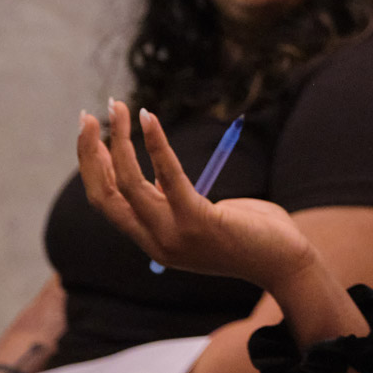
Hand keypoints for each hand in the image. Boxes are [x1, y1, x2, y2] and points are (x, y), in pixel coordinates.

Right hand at [77, 100, 318, 288]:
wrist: (284, 264)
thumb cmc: (251, 235)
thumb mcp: (201, 219)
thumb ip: (175, 202)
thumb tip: (156, 175)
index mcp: (153, 242)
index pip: (106, 202)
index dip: (92, 167)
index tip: (90, 134)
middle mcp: (156, 242)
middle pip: (105, 194)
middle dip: (90, 152)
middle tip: (87, 116)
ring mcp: (173, 235)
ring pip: (128, 183)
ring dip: (118, 141)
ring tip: (118, 108)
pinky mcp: (197, 221)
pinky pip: (168, 175)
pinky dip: (155, 143)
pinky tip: (148, 118)